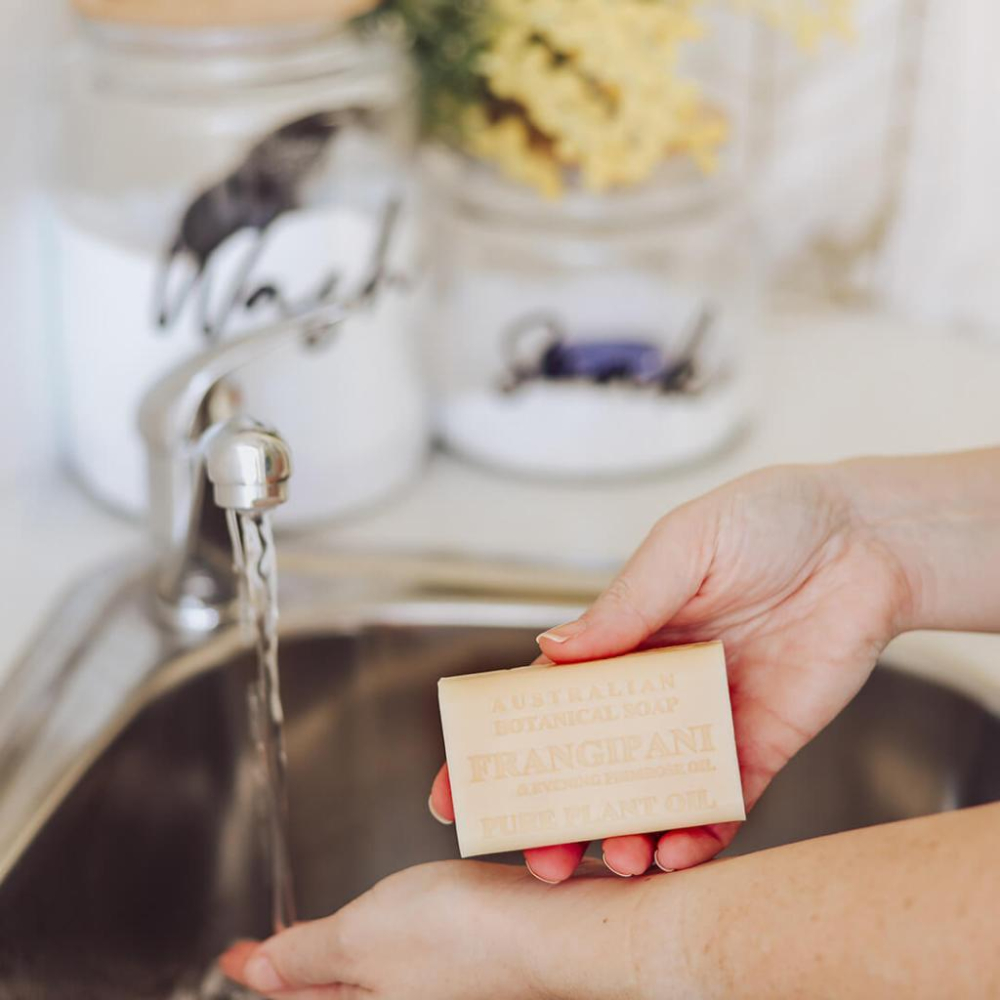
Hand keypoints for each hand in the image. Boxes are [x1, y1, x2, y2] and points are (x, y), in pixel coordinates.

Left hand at [219, 860, 652, 999]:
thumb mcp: (362, 937)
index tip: (231, 952)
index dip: (259, 968)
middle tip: (259, 952)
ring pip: (368, 978)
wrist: (553, 929)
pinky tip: (388, 921)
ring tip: (310, 936)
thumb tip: (253, 969)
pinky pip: (404, 963)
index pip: (296, 994)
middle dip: (294, 971)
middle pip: (331, 991)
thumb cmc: (464, 938)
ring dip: (338, 955)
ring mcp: (434, 993)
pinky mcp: (463, 974)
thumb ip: (305, 954)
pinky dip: (385, 943)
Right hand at [430, 463, 914, 880]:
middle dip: (560, 816)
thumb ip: (622, 605)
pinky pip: (724, 803)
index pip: (547, 704)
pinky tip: (678, 854)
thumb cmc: (767, 520)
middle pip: (593, 766)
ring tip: (620, 860)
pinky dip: (699, 836)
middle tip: (540, 857)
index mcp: (622, 640)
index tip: (459, 794)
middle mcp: (656, 690)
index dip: (502, 749)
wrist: (865, 539)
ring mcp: (706, 723)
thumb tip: (549, 651)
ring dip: (628, 835)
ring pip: (652, 796)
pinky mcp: (762, 745)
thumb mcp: (682, 547)